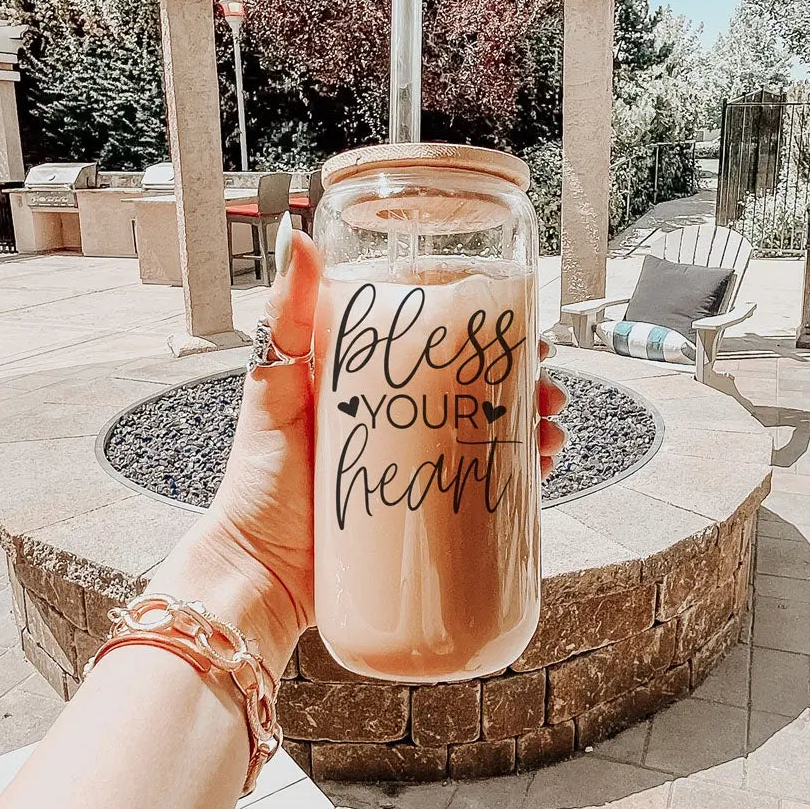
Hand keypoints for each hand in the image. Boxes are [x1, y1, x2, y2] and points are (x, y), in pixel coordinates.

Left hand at [162, 221, 567, 670]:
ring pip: (495, 431)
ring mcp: (419, 463)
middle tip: (545, 380)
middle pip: (480, 384)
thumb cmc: (260, 477)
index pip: (442, 341)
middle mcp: (403, 416)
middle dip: (525, 375)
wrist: (262, 568)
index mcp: (373, 381)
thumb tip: (299, 239)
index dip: (488, 329)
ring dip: (535, 420)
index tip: (518, 323)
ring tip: (549, 425)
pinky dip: (525, 471)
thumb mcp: (275, 386)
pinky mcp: (430, 509)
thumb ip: (287, 317)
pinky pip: (489, 485)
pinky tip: (543, 464)